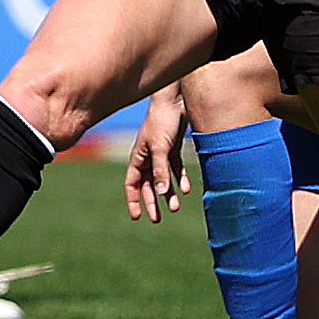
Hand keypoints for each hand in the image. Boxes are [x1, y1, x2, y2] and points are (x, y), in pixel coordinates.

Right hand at [123, 87, 191, 222]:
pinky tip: (186, 189)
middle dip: (151, 201)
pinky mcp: (173, 146)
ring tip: (175, 207)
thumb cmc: (162, 120)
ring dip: (168, 193)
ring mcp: (161, 152)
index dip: (133, 200)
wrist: (176, 99)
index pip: (132, 183)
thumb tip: (162, 193)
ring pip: (163, 178)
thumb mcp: (161, 148)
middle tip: (157, 219)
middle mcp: (148, 156)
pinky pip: (175, 168)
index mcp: (138, 157)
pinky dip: (180, 178)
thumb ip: (161, 170)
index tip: (137, 216)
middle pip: (148, 184)